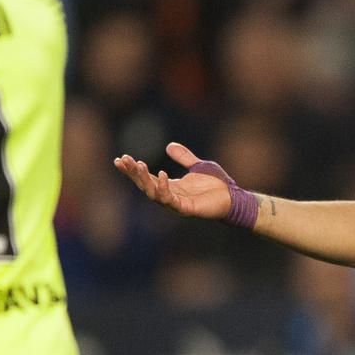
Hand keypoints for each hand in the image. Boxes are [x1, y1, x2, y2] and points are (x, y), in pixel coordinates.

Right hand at [113, 142, 233, 220]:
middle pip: (145, 185)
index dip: (133, 170)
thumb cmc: (217, 185)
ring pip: (153, 193)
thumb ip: (184, 157)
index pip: (146, 178)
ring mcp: (176, 204)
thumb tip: (169, 146)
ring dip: (145, 179)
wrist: (234, 197)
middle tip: (123, 160)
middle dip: (133, 173)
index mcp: (170, 187)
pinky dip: (164, 188)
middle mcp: (170, 196)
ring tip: (139, 164)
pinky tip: (161, 174)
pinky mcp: (186, 209)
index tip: (120, 159)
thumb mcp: (198, 166)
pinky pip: (170, 199)